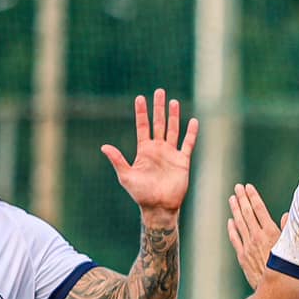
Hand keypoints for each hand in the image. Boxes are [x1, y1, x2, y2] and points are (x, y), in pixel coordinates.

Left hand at [101, 90, 199, 220]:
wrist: (159, 207)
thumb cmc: (141, 194)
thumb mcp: (126, 176)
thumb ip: (117, 160)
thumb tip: (104, 147)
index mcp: (144, 150)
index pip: (143, 126)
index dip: (141, 112)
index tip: (140, 97)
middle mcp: (158, 149)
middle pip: (158, 123)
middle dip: (158, 108)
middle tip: (159, 91)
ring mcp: (171, 154)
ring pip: (173, 129)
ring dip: (173, 116)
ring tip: (173, 101)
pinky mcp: (182, 161)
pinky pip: (188, 144)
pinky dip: (191, 133)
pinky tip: (193, 121)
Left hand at [226, 183, 283, 289]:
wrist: (277, 292)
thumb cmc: (291, 270)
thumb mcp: (294, 248)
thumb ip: (289, 230)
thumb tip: (286, 216)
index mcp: (271, 233)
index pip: (259, 209)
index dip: (253, 197)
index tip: (248, 187)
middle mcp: (257, 238)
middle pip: (247, 214)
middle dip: (242, 199)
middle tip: (237, 188)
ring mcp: (248, 248)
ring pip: (239, 224)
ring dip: (235, 210)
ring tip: (232, 199)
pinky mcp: (243, 258)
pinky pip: (235, 240)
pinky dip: (232, 229)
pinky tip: (230, 221)